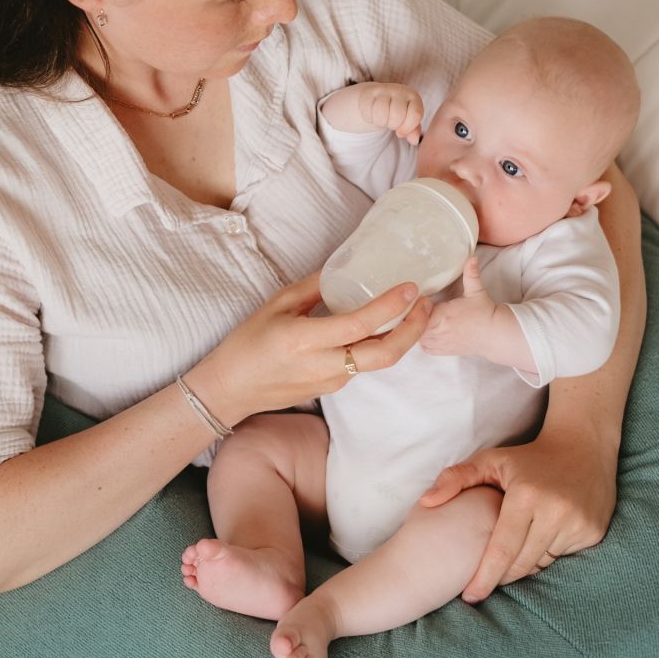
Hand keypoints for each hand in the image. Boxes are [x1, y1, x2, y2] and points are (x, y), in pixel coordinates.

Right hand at [191, 272, 432, 423]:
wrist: (231, 389)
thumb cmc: (247, 344)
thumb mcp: (275, 306)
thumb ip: (312, 287)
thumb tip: (342, 268)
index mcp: (306, 340)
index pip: (361, 324)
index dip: (391, 306)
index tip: (411, 288)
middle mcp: (324, 365)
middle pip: (385, 354)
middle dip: (414, 330)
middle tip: (427, 304)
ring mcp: (331, 381)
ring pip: (378, 362)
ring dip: (402, 339)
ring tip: (413, 313)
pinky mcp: (332, 389)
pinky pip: (362, 366)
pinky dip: (379, 346)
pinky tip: (382, 328)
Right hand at [357, 83, 423, 144]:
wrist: (377, 98)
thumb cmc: (396, 112)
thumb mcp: (407, 120)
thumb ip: (413, 130)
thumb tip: (414, 140)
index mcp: (413, 97)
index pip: (415, 114)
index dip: (407, 128)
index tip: (400, 132)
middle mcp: (400, 90)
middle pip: (397, 115)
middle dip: (393, 125)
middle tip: (390, 123)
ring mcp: (383, 90)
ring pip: (381, 113)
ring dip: (380, 122)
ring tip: (382, 119)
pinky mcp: (368, 92)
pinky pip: (367, 110)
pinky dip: (368, 118)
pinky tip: (371, 115)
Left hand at [419, 257, 495, 356]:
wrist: (494, 335)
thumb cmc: (484, 313)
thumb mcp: (476, 291)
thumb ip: (471, 274)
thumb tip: (471, 257)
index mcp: (442, 316)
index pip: (416, 310)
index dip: (414, 304)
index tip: (417, 298)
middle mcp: (437, 332)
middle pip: (412, 324)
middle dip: (412, 315)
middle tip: (414, 307)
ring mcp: (438, 344)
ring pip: (414, 337)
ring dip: (415, 327)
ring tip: (418, 318)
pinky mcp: (440, 352)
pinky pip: (423, 347)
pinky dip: (422, 340)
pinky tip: (426, 331)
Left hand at [419, 421, 617, 602]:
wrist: (583, 447)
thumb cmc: (527, 457)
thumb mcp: (489, 460)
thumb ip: (455, 479)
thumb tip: (425, 502)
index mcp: (526, 495)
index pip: (502, 549)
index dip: (484, 577)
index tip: (469, 596)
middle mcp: (555, 511)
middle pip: (521, 563)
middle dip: (500, 576)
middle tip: (482, 582)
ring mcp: (578, 524)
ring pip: (541, 563)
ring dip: (522, 564)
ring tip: (510, 553)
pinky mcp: (593, 533)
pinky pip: (562, 557)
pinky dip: (546, 555)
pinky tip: (538, 539)